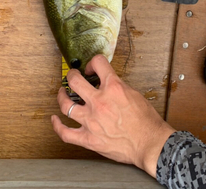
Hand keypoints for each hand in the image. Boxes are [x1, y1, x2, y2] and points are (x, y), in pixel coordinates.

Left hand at [51, 55, 175, 177]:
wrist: (150, 143)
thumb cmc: (146, 121)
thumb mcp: (134, 94)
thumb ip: (117, 86)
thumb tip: (107, 84)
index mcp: (113, 88)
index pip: (98, 63)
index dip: (93, 62)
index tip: (92, 68)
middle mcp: (99, 102)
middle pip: (75, 81)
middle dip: (72, 75)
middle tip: (72, 76)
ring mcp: (91, 121)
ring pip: (66, 105)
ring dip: (61, 97)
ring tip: (62, 93)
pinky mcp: (88, 138)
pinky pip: (66, 133)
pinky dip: (57, 126)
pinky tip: (55, 120)